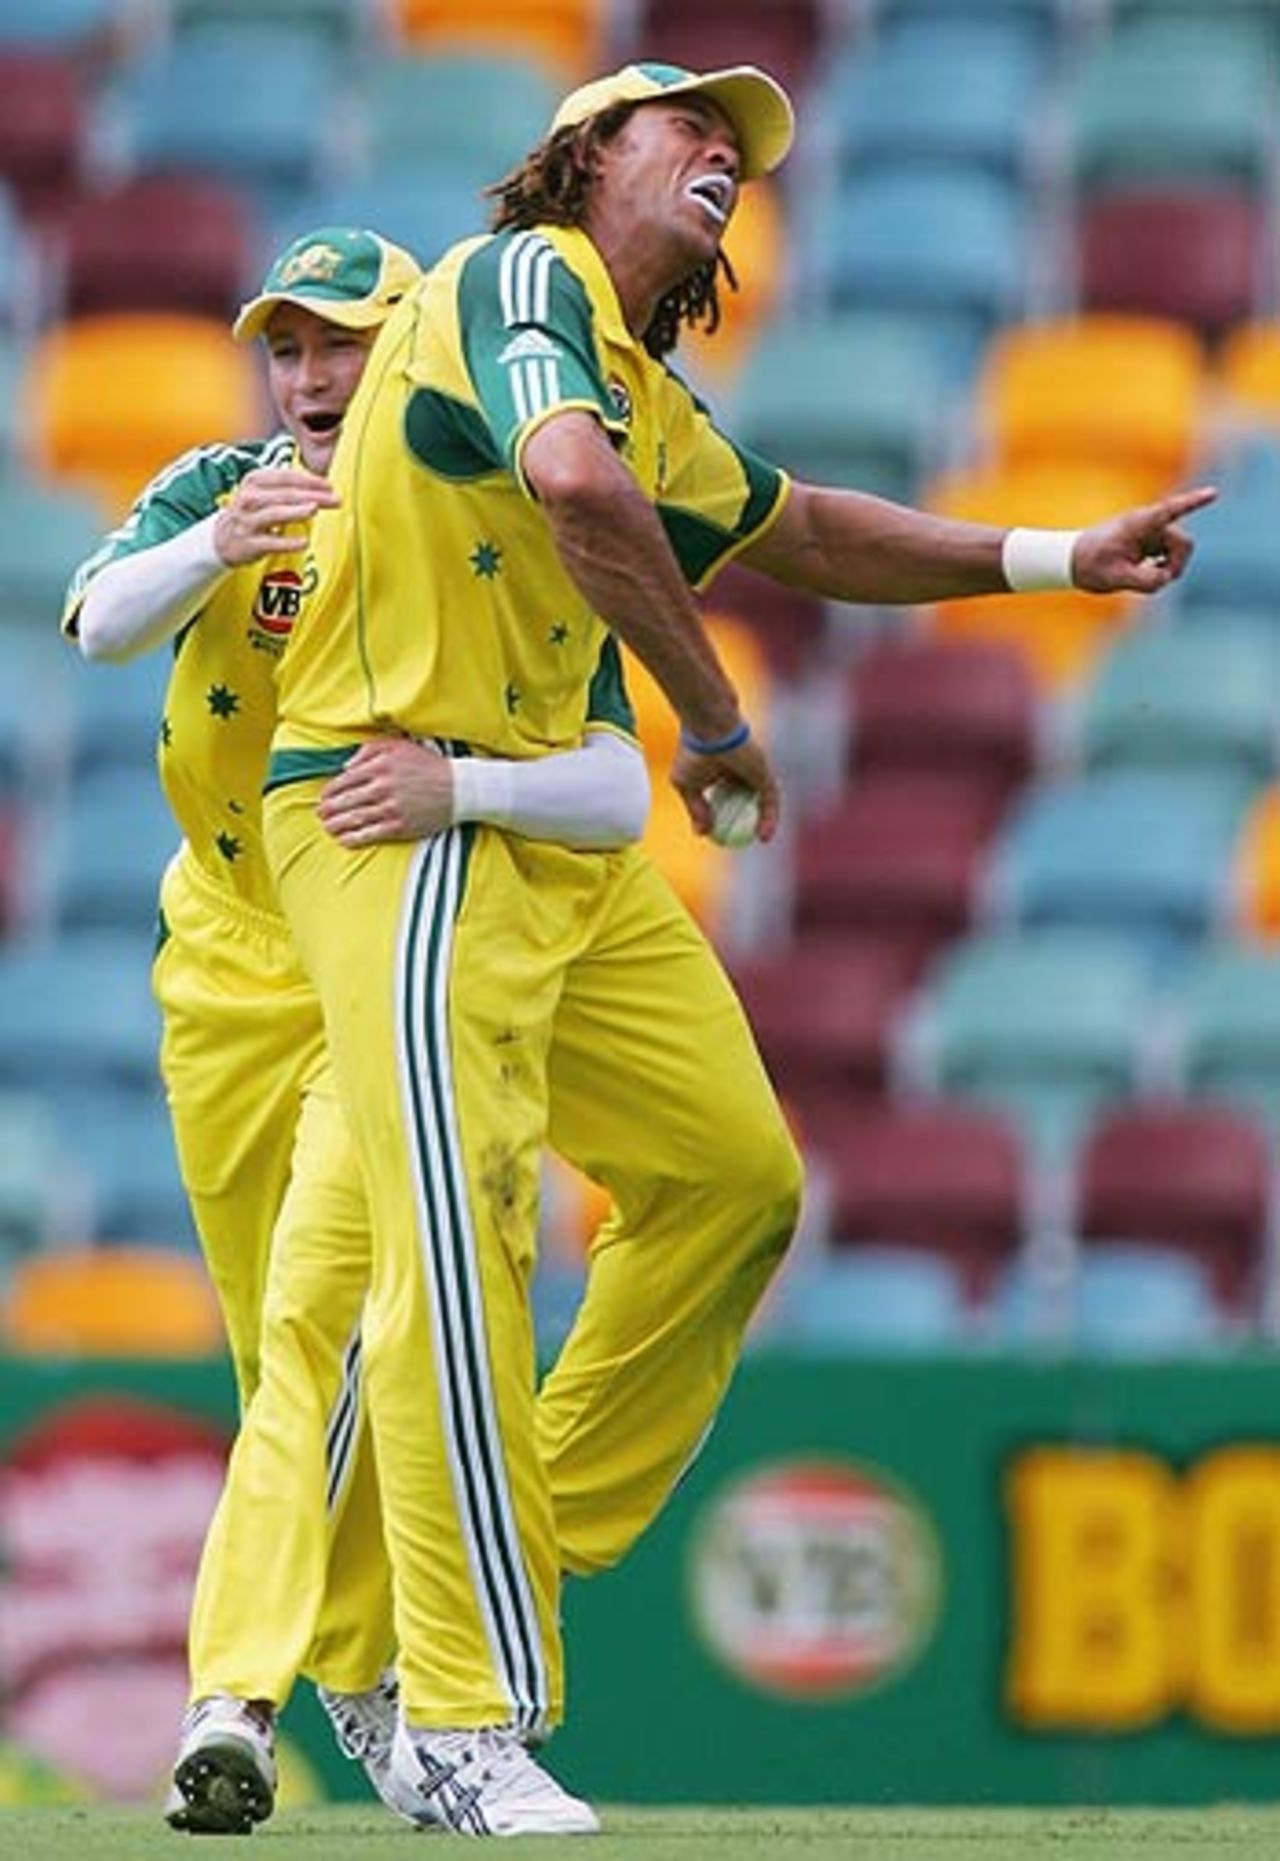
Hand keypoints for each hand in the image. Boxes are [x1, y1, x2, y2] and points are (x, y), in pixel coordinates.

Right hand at [212, 467, 339, 565]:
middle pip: (284, 494)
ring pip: (274, 514)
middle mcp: (249, 498)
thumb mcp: (264, 493)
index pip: (285, 477)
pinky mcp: (249, 543)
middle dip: (311, 496)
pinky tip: (304, 542)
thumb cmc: (252, 514)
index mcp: (255, 481)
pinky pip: (271, 543)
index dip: (309, 480)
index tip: (330, 486)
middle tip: (334, 499)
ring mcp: (248, 521)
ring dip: (295, 511)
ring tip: (314, 509)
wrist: (222, 539)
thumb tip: (325, 488)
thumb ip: (289, 488)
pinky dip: (287, 542)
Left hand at [317, 738, 454, 845]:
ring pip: (354, 819)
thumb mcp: (399, 745)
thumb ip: (369, 750)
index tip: (323, 798)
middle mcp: (382, 787)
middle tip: (320, 815)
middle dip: (329, 810)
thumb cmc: (428, 765)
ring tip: (328, 828)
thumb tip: (346, 766)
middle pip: (346, 801)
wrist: (459, 789)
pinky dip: (354, 838)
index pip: (345, 780)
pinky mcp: (400, 826)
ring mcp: (391, 808)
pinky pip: (370, 834)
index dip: (330, 791)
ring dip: (337, 825)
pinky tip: (345, 840)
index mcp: (380, 765)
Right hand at [671, 733, 779, 843]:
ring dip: (763, 823)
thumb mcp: (687, 785)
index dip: (725, 817)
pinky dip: (769, 820)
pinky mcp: (765, 774)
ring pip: (762, 803)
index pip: (728, 799)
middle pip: (748, 802)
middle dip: (748, 821)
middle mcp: (742, 772)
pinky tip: (763, 837)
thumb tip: (703, 833)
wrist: (709, 727)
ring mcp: (755, 773)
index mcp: (723, 772)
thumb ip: (696, 809)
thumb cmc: (694, 751)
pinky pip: (770, 802)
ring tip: (760, 840)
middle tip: (743, 840)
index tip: (722, 835)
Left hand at [1073, 484, 1217, 594]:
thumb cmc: (1089, 564)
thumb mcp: (1114, 578)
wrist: (1073, 560)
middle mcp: (1150, 524)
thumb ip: (1142, 581)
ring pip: (1179, 552)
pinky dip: (1163, 569)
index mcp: (1139, 524)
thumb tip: (1166, 579)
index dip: (1193, 503)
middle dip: (1177, 564)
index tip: (1213, 492)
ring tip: (1143, 578)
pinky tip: (1145, 572)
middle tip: (1159, 580)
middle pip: (1183, 543)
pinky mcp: (1151, 543)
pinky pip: (1170, 557)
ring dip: (1168, 568)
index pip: (1170, 510)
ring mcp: (1152, 532)